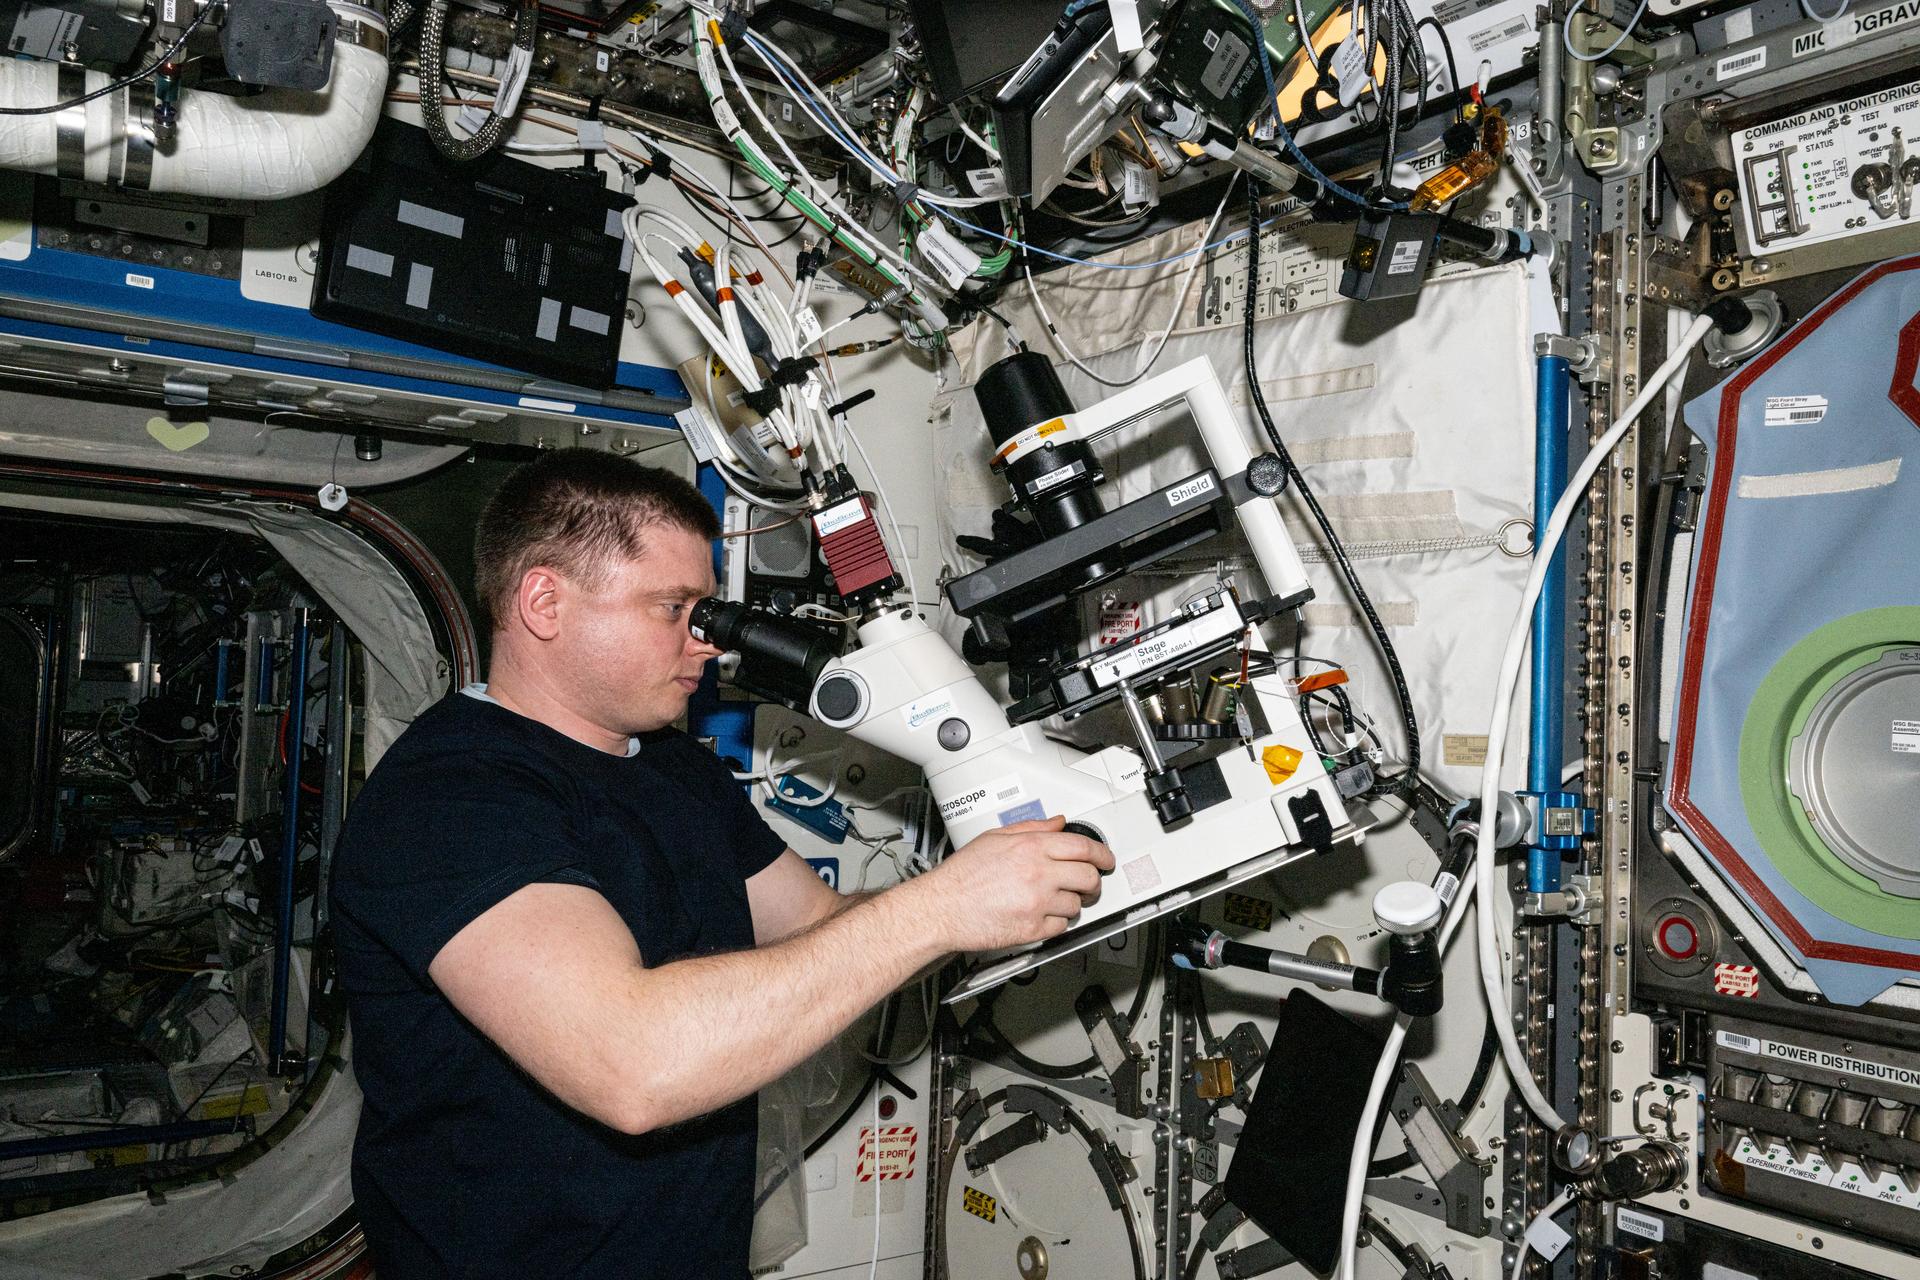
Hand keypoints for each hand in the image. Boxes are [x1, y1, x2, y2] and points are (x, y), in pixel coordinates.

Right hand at [910, 816, 1115, 951]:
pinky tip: (1041, 914)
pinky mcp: (1032, 929)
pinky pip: (1061, 927)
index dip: (1102, 854)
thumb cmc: (961, 876)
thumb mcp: (994, 838)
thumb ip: (1031, 828)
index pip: (1082, 847)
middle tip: (1089, 883)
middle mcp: (1037, 874)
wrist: (940, 909)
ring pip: (1077, 905)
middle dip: (1094, 881)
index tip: (1106, 859)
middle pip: (1088, 877)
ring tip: (1053, 900)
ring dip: (1071, 903)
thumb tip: (1057, 824)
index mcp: (1030, 848)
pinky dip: (1056, 923)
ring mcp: (1037, 903)